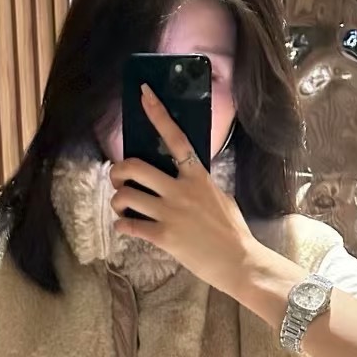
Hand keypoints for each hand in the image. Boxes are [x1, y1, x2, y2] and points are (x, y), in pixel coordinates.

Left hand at [109, 85, 255, 292]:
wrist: (239, 262)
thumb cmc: (233, 230)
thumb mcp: (220, 196)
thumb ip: (199, 183)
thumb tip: (185, 176)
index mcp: (197, 176)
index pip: (175, 138)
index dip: (157, 113)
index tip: (144, 94)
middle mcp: (181, 191)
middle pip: (134, 167)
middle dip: (117, 171)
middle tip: (118, 178)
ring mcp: (170, 214)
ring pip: (126, 196)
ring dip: (117, 199)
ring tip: (122, 205)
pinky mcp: (163, 237)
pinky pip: (129, 225)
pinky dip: (122, 224)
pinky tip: (126, 226)